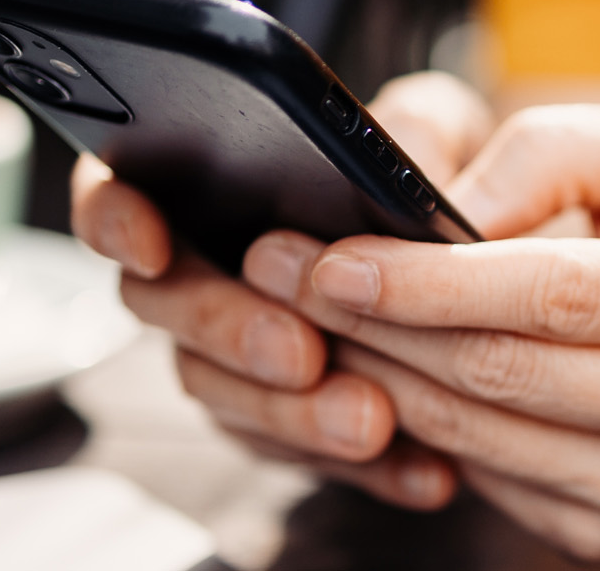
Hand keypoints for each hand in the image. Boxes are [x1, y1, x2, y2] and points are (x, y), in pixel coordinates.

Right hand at [70, 72, 490, 508]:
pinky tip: (427, 472)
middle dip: (228, 331)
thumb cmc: (438, 178)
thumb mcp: (440, 132)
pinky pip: (306, 457)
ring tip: (372, 421)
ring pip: (226, 396)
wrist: (484, 275)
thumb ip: (415, 127)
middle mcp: (200, 278)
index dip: (115, 220)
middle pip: (167, 309)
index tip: (151, 244)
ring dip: (294, 415)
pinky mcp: (287, 428)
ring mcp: (233, 362)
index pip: (117, 195)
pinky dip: (370, 471)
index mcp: (205, 189)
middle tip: (299, 353)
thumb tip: (396, 161)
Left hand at [249, 102, 599, 558]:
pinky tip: (377, 379)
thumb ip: (555, 150)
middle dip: (377, 323)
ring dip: (378, 377)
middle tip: (280, 277)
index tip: (332, 255)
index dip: (431, 278)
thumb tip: (442, 202)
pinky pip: (487, 480)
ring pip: (481, 434)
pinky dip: (415, 428)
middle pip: (504, 369)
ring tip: (313, 321)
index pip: (556, 290)